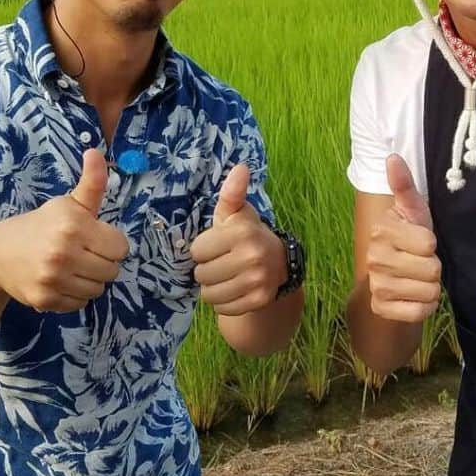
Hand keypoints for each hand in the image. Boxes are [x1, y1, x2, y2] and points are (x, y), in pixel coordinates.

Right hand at [0, 149, 128, 312]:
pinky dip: (75, 294)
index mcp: (74, 226)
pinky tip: (62, 280)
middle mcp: (64, 254)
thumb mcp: (68, 203)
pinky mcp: (45, 299)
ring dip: (91, 279)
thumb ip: (92, 183)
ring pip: (98, 289)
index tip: (96, 238)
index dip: (112, 242)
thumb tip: (95, 151)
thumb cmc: (41, 224)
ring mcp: (53, 279)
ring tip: (74, 266)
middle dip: (103, 261)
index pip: (120, 247)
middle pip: (112, 270)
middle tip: (85, 253)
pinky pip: (80, 303)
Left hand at [189, 164, 286, 315]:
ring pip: (209, 294)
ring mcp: (257, 281)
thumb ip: (232, 192)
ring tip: (226, 276)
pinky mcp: (258, 300)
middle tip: (222, 261)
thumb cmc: (246, 234)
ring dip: (212, 287)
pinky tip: (234, 288)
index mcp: (242, 232)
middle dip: (206, 268)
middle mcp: (252, 256)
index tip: (217, 245)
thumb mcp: (236, 212)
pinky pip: (222, 308)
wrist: (278, 263)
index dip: (203, 248)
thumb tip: (240, 167)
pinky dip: (223, 301)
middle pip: (201, 274)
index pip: (197, 250)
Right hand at [365, 154, 440, 323]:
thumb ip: (404, 185)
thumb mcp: (412, 211)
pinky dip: (424, 307)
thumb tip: (393, 156)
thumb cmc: (408, 238)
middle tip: (420, 262)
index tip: (420, 243)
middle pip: (432, 269)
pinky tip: (414, 297)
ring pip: (429, 292)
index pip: (429, 243)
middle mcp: (374, 257)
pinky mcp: (381, 308)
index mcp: (381, 230)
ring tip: (417, 279)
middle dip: (433, 268)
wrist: (391, 278)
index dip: (431, 244)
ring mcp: (376, 285)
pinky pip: (420, 311)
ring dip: (430, 288)